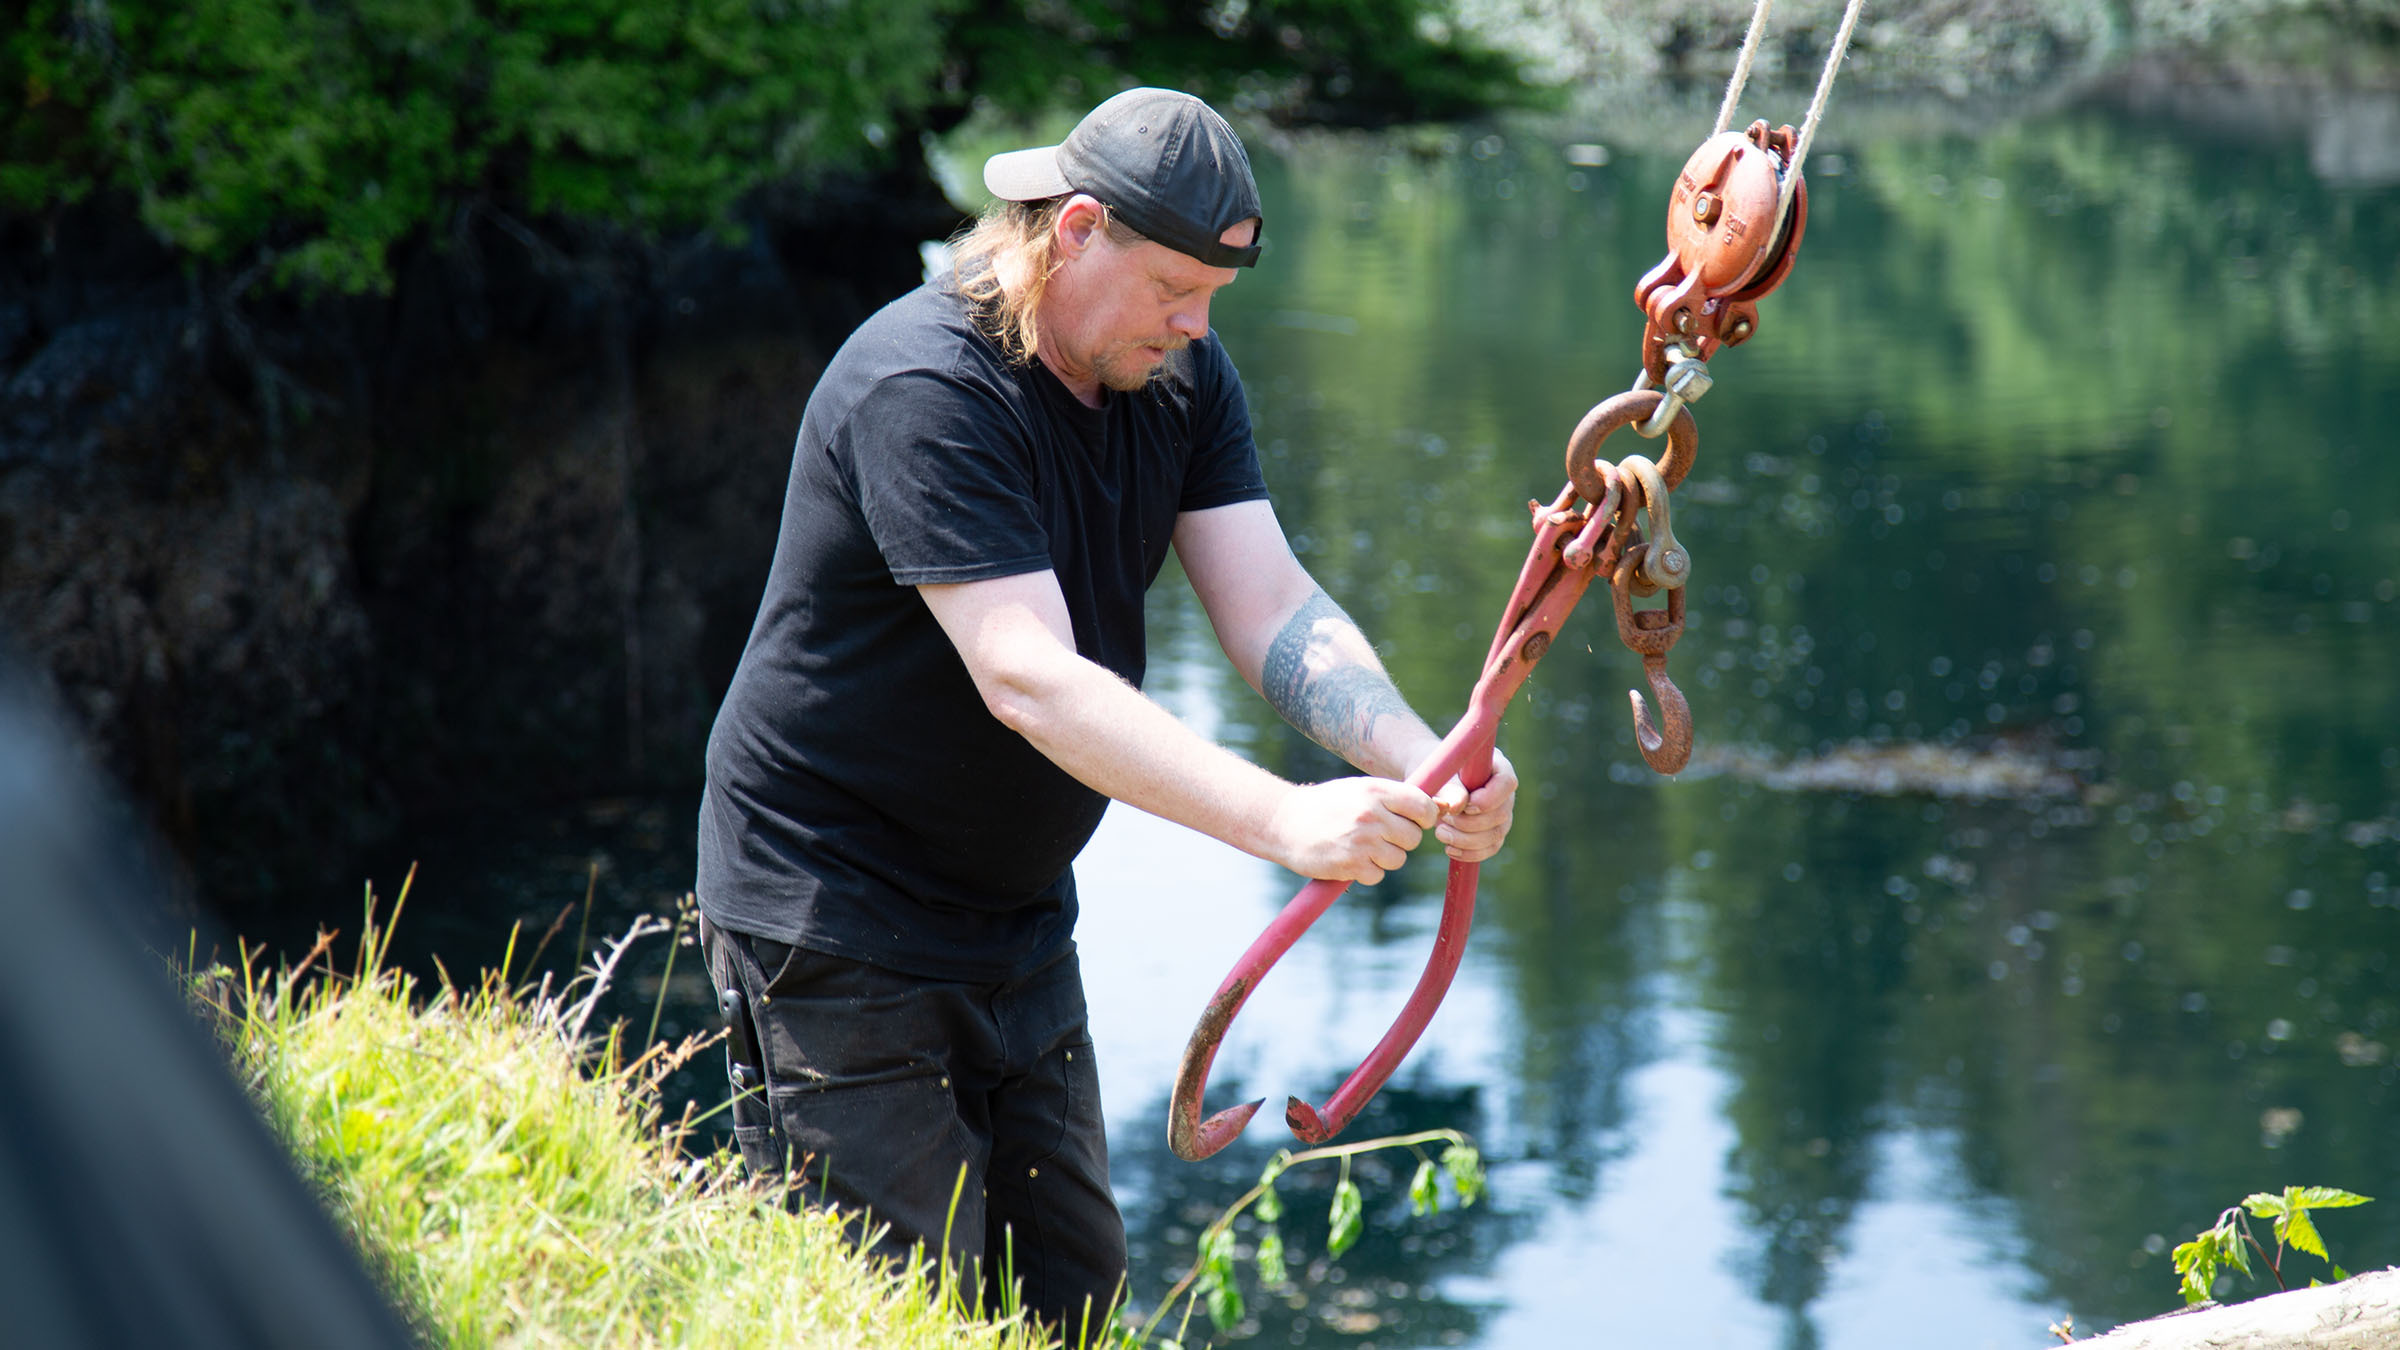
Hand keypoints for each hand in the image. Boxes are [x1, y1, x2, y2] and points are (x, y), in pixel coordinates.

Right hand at [1264, 777, 1442, 885]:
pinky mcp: (1350, 865)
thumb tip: (1439, 806)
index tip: (1414, 820)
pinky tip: (1349, 859)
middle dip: (1401, 839)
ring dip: (1384, 857)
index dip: (1424, 817)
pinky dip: (1366, 871)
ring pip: (1398, 859)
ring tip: (1360, 846)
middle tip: (1379, 835)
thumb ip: (1394, 797)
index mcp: (1376, 791)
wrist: (1283, 823)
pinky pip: (1377, 875)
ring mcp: (1361, 841)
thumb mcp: (1359, 790)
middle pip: (1413, 837)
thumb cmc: (1326, 804)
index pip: (1423, 807)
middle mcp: (1371, 815)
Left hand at [1422, 746, 1516, 863]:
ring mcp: (1501, 812)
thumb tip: (1458, 806)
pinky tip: (1449, 849)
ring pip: (1496, 835)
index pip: (1506, 783)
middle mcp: (1503, 791)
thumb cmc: (1433, 769)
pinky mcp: (1493, 831)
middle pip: (1501, 814)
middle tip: (1444, 820)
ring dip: (1467, 840)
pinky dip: (1470, 853)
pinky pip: (1490, 848)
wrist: (1429, 780)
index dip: (1489, 799)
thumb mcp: (1436, 772)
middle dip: (1470, 824)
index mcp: (1495, 766)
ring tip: (1440, 833)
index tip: (1464, 807)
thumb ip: (1448, 787)